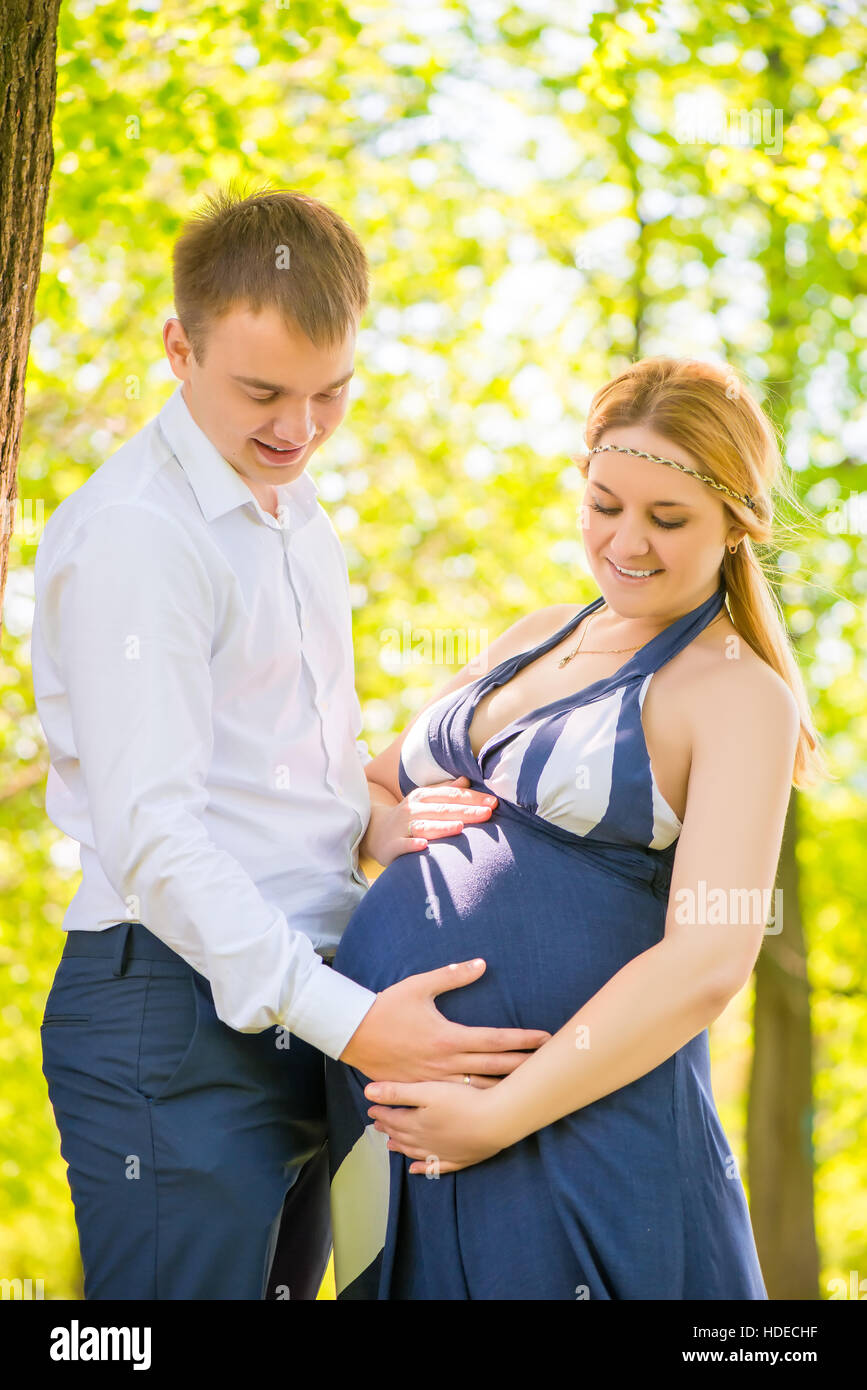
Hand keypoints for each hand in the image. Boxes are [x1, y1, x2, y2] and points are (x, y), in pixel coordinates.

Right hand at [338, 957, 550, 1082]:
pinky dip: (479, 1101)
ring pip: (479, 1089)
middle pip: (494, 1068)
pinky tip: (494, 1104)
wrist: (352, 1035)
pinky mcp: (424, 1090)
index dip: (522, 1040)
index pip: (494, 1040)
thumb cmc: (386, 1007)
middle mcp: (445, 1063)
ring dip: (506, 1087)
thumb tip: (481, 963)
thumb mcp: (418, 986)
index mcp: (448, 1037)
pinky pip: (457, 1100)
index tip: (544, 1038)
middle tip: (551, 1064)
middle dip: (524, 1066)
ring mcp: (435, 1081)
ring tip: (531, 1087)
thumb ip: (452, 975)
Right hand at [361, 776, 496, 867]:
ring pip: (424, 826)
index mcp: (423, 796)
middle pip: (442, 810)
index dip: (473, 798)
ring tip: (460, 827)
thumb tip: (468, 780)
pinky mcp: (392, 846)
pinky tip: (423, 846)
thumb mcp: (425, 800)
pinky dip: (412, 846)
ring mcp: (402, 827)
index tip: (494, 802)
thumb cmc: (409, 817)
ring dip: (442, 827)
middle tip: (488, 813)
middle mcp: (413, 809)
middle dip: (466, 811)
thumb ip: (446, 791)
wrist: (374, 832)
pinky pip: (403, 845)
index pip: (451, 796)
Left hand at [365, 1077, 507, 1173]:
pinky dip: (422, 1169)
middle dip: (388, 1129)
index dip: (380, 1113)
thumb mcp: (427, 1091)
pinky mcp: (459, 1159)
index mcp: (415, 1124)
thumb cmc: (463, 1101)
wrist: (495, 1121)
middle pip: (401, 1135)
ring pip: (414, 1152)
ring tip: (390, 1145)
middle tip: (378, 1125)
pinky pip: (435, 1167)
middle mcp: (425, 1142)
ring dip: (401, 1148)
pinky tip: (415, 1170)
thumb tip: (367, 1092)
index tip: (371, 1108)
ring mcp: (441, 1153)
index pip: (392, 1119)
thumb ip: (397, 1092)